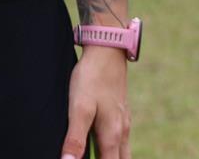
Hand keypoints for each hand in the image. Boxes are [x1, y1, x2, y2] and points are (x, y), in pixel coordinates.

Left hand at [63, 44, 130, 158]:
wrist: (107, 50)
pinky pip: (120, 141)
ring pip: (121, 153)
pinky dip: (112, 150)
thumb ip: (75, 138)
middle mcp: (121, 133)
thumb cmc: (92, 78)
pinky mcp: (120, 113)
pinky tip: (103, 147)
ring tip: (99, 156)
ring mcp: (123, 122)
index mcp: (112, 137)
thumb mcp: (79, 108)